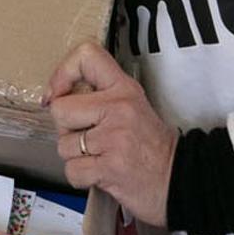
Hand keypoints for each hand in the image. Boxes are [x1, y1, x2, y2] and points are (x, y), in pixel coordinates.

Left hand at [46, 41, 176, 226]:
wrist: (178, 179)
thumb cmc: (152, 146)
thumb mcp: (133, 105)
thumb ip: (101, 97)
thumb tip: (55, 97)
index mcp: (124, 88)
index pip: (86, 55)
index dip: (61, 73)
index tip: (58, 94)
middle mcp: (118, 108)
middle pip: (60, 109)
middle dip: (66, 129)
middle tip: (89, 138)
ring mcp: (113, 138)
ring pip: (63, 145)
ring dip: (76, 157)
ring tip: (101, 157)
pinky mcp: (109, 167)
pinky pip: (72, 171)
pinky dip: (82, 177)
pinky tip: (101, 174)